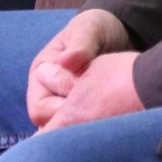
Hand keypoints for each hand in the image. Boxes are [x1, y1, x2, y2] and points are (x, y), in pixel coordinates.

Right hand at [25, 8, 132, 128]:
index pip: (40, 110)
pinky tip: (114, 124)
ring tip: (111, 119)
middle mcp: (48, 94)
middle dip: (76, 123)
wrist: (120, 33)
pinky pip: (85, 131)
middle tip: (104, 113)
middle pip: (51, 128)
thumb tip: (66, 61)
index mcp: (40, 74)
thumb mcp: (89, 29)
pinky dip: (97, 130)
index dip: (62, 108)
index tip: (87, 95)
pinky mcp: (85, 114)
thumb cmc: (97, 29)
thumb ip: (80, 44)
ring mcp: (66, 106)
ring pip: (68, 133)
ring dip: (87, 129)